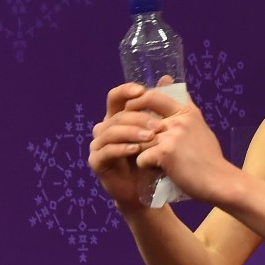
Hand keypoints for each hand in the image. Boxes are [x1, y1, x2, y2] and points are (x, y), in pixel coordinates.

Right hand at [89, 82, 160, 206]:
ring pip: (110, 132)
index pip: (116, 97)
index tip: (141, 90)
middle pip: (116, 115)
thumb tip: (167, 77)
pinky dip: (121, 148)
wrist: (148, 186)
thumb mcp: (159, 129)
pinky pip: (106, 151)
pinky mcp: (96, 162)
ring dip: (132, 132)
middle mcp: (105, 128)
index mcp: (118, 117)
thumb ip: (161, 104)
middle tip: (159, 125)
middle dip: (138, 117)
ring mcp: (98, 145)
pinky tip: (136, 149)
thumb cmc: (153, 154)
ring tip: (151, 137)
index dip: (125, 91)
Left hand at [128, 85, 236, 203]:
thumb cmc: (209, 158)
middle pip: (140, 115)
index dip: (138, 102)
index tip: (132, 112)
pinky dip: (145, 167)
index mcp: (187, 111)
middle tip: (126, 136)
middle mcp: (180, 119)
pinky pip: (140, 158)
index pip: (154, 95)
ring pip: (137, 139)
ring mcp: (172, 135)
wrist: (219, 181)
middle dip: (128, 125)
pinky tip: (154, 172)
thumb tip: (174, 85)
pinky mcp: (165, 153)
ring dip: (137, 150)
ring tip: (144, 160)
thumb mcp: (200, 126)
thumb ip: (184, 109)